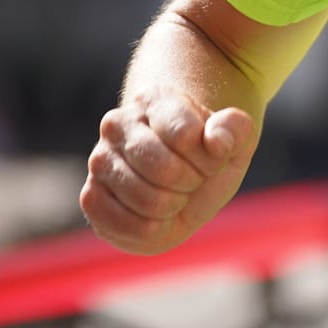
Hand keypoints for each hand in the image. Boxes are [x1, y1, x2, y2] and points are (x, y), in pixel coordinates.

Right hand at [81, 87, 257, 254]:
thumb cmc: (209, 158)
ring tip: (174, 195)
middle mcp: (117, 123)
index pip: (186, 135)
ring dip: (173, 207)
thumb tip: (216, 142)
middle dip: (191, 183)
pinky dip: (152, 228)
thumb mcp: (237, 140)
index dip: (210, 158)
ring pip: (146, 199)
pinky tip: (156, 215)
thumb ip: (235, 129)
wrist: (183, 186)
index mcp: (153, 99)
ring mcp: (99, 160)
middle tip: (193, 179)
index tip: (213, 158)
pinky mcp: (90, 196)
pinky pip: (125, 224)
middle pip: (165, 169)